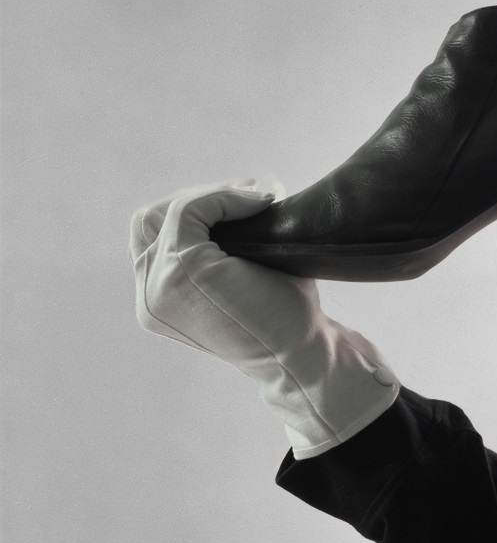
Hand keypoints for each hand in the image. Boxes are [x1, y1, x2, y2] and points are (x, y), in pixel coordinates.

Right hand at [129, 178, 399, 458]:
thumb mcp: (240, 280)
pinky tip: (262, 202)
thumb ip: (220, 247)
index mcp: (157, 302)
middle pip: (148, 219)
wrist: (302, 355)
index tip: (244, 202)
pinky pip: (189, 209)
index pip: (152, 237)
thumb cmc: (284, 318)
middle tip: (251, 194)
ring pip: (166, 210)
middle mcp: (147, 296)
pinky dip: (224, 196)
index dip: (193, 212)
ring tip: (259, 197)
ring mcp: (158, 284)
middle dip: (198, 198)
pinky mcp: (181, 269)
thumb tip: (241, 188)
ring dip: (213, 194)